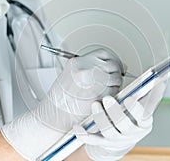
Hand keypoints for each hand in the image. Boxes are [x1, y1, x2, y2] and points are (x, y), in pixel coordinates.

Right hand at [1, 49, 123, 159]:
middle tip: (114, 76)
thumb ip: (91, 67)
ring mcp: (92, 84)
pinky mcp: (98, 97)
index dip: (112, 58)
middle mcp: (85, 71)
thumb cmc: (60, 97)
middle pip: (112, 64)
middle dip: (116, 71)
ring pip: (115, 78)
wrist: (53, 115)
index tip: (114, 64)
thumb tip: (116, 65)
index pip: (104, 53)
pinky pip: (114, 91)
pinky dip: (113, 93)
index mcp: (77, 63)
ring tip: (108, 87)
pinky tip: (105, 96)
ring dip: (115, 83)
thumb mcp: (71, 74)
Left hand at [73, 93, 159, 160]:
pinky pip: (93, 140)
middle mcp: (131, 133)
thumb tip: (161, 77)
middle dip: (115, 112)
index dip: (136, 110)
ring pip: (109, 132)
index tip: (129, 99)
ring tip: (96, 105)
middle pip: (124, 125)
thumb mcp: (145, 107)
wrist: (124, 139)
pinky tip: (77, 128)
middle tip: (108, 99)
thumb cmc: (134, 119)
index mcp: (143, 123)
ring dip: (101, 118)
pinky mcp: (104, 143)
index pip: (142, 117)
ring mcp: (117, 139)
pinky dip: (85, 135)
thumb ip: (151, 93)